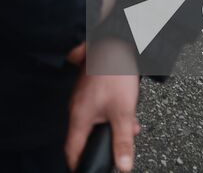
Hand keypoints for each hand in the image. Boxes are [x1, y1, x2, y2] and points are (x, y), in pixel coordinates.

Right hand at [65, 39, 139, 172]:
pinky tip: (126, 109)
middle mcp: (76, 107)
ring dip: (110, 127)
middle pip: (83, 136)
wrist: (115, 42)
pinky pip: (97, 109)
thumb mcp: (124, 112)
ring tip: (130, 126)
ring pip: (93, 121)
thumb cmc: (115, 74)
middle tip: (117, 148)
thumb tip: (124, 166)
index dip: (78, 163)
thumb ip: (123, 141)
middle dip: (102, 144)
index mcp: (79, 116)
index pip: (72, 149)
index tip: (85, 170)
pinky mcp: (90, 88)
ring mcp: (82, 96)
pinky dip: (111, 114)